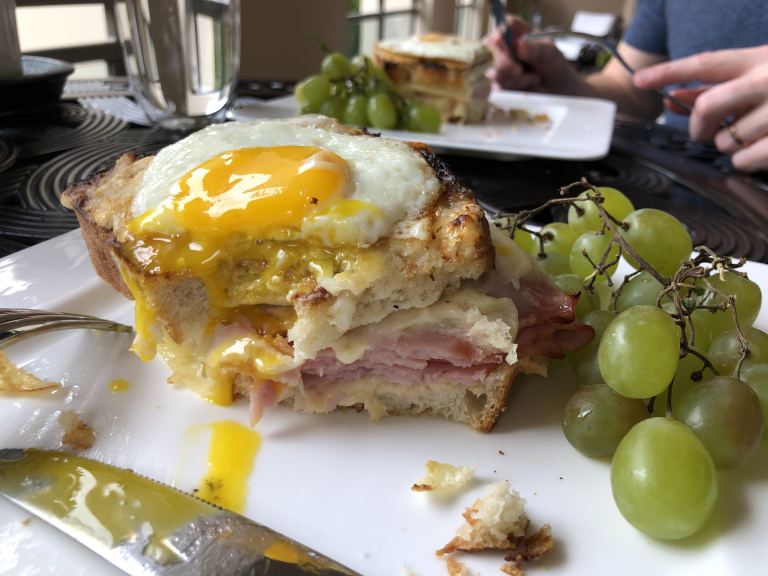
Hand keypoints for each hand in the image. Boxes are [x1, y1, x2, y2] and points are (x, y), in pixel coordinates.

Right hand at [482, 16, 574, 93]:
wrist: (555, 87)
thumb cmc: (553, 64)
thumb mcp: (551, 53)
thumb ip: (537, 48)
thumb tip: (519, 44)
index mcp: (518, 32)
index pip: (504, 25)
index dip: (499, 32)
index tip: (500, 40)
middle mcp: (506, 47)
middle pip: (493, 50)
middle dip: (505, 64)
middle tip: (519, 70)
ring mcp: (500, 66)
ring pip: (497, 73)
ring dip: (516, 80)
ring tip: (534, 79)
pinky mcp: (499, 83)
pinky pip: (499, 88)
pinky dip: (515, 90)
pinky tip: (527, 87)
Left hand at [634, 46, 767, 171]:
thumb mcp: (758, 73)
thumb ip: (715, 86)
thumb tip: (672, 97)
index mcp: (758, 58)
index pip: (705, 63)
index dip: (668, 71)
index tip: (640, 80)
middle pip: (708, 106)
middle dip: (696, 126)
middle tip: (703, 132)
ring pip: (726, 139)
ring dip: (727, 145)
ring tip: (748, 136)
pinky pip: (745, 160)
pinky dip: (743, 162)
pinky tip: (757, 151)